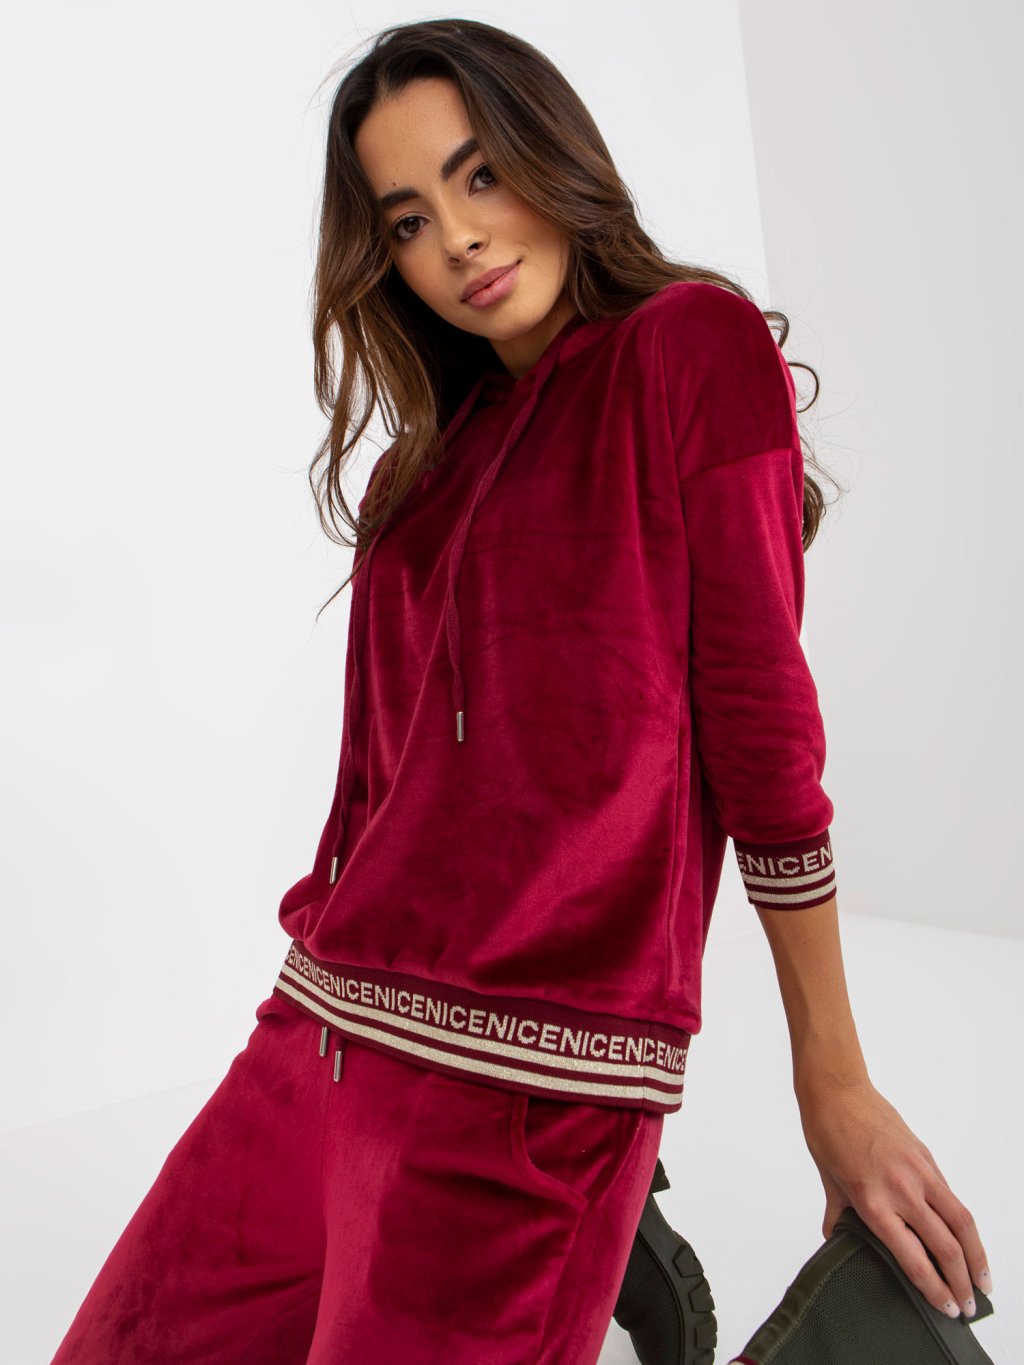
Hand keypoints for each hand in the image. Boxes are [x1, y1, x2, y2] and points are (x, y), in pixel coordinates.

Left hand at [795, 1076, 991, 1318]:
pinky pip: (951, 1196)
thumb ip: (840, 1215)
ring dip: (977, 1255)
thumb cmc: (827, 1133)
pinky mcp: (926, 1157)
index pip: (914, 1259)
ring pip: (961, 1222)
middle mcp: (901, 1191)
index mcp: (874, 1203)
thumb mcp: (830, 1182)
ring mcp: (918, 1172)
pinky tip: (965, 1239)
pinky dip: (962, 1222)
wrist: (837, 1091)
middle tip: (970, 1306)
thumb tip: (836, 1239)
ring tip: (983, 1280)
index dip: (935, 1290)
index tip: (947, 1308)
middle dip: (962, 1282)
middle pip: (946, 1247)